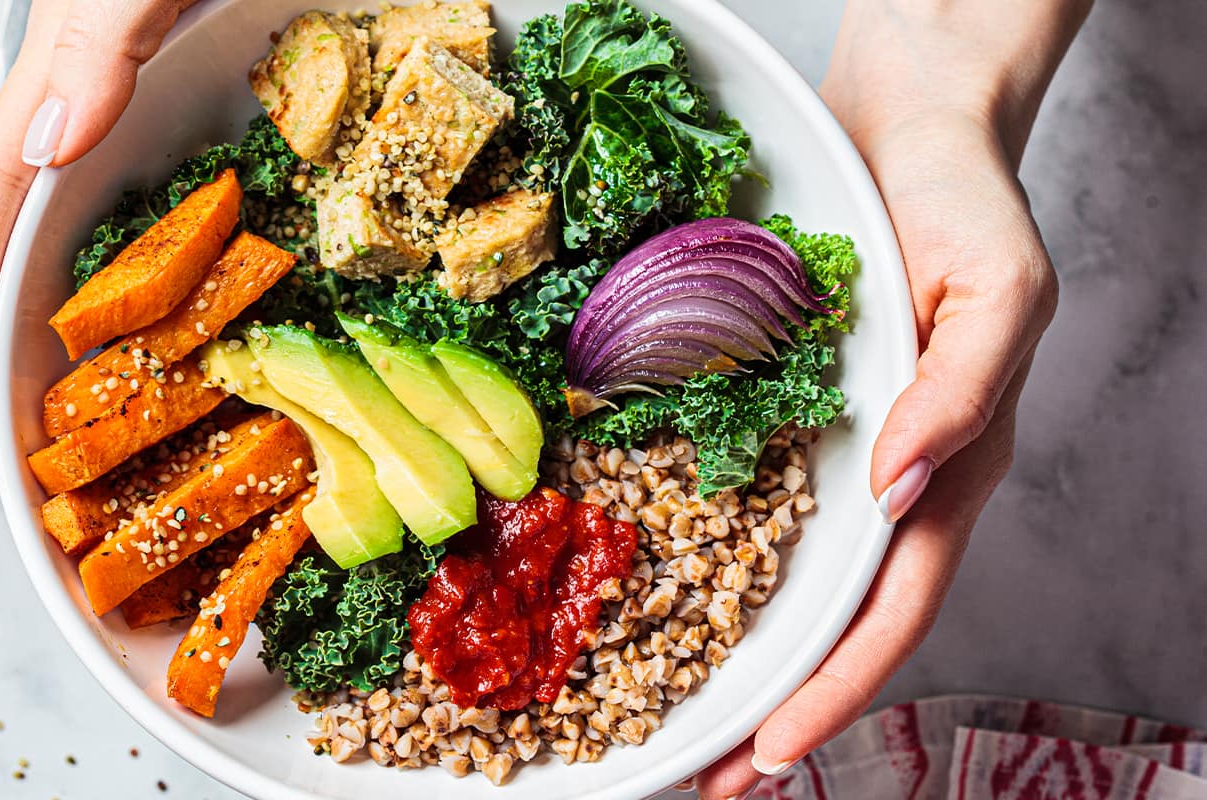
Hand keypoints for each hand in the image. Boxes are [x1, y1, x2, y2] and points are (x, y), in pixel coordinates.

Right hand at [0, 0, 197, 383]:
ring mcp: (145, 98)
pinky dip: (178, 243)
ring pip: (107, 211)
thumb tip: (50, 147)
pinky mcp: (204, 92)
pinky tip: (195, 281)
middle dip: (31, 312)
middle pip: (44, 221)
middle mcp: (95, 95)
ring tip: (104, 369)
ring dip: (104, 288)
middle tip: (37, 405)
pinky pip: (177, 185)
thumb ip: (91, 47)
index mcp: (60, 71)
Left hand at [692, 0, 1089, 795]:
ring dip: (727, 658)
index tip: (767, 756)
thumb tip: (901, 492)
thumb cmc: (964, 202)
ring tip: (666, 726)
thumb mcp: (996, 289)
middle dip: (769, 709)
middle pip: (828, 621)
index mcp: (944, 470)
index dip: (833, 689)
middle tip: (698, 783)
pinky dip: (702, 565)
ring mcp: (831, 454)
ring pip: (780, 579)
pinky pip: (740, 504)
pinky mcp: (780, 415)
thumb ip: (961, 394)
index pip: (890, 608)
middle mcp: (884, 480)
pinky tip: (648, 597)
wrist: (905, 127)